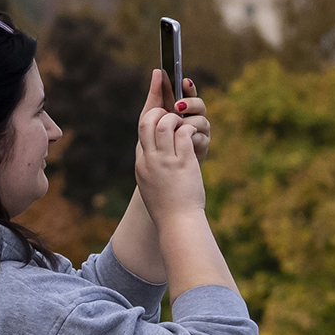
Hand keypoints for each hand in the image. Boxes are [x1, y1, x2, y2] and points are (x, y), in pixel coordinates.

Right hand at [134, 104, 204, 223]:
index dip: (150, 116)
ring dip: (175, 119)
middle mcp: (150, 160)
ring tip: (183, 124)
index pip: (141, 132)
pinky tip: (193, 133)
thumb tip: (158, 155)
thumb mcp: (151, 186)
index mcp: (141, 164)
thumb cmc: (167, 208)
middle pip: (147, 122)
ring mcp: (165, 161)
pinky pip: (184, 134)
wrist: (177, 224)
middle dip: (159, 111)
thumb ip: (152, 168)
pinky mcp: (183, 163)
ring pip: (165, 124)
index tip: (158, 110)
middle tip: (171, 113)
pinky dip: (188, 129)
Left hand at [142, 69, 209, 162]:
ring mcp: (199, 130)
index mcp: (183, 106)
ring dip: (188, 122)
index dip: (188, 86)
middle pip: (200, 105)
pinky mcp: (202, 145)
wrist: (158, 165)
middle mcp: (194, 116)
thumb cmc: (156, 136)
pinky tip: (182, 139)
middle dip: (190, 103)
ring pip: (202, 120)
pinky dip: (190, 137)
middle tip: (177, 106)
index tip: (184, 81)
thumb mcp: (152, 115)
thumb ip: (155, 95)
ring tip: (178, 125)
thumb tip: (157, 71)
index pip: (189, 92)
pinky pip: (200, 138)